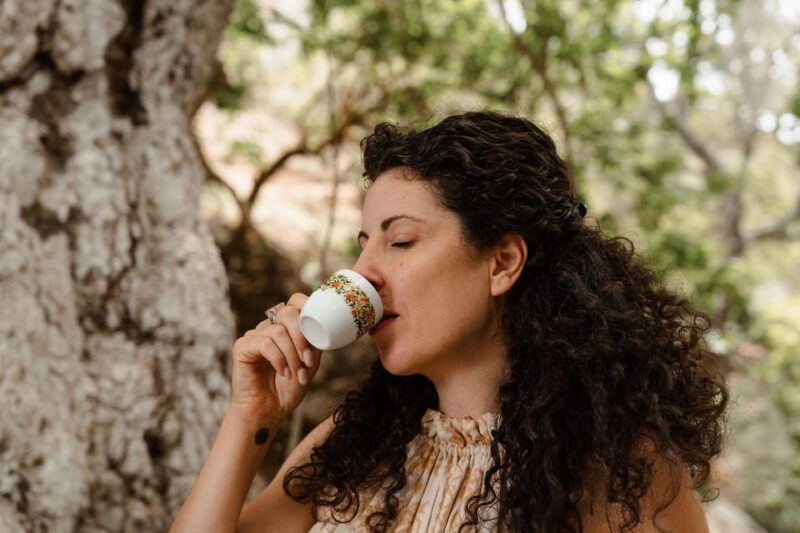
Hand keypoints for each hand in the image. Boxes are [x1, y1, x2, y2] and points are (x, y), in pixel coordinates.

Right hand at [229, 293, 322, 422]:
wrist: (268, 412)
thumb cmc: (288, 389)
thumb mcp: (309, 363)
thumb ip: (314, 343)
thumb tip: (322, 327)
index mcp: (285, 327)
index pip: (296, 301)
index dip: (308, 309)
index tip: (319, 332)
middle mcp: (268, 327)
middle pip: (288, 312)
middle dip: (302, 338)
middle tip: (307, 361)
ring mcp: (254, 336)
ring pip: (278, 331)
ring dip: (292, 355)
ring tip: (295, 374)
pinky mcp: (242, 347)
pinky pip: (265, 343)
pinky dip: (278, 359)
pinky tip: (282, 373)